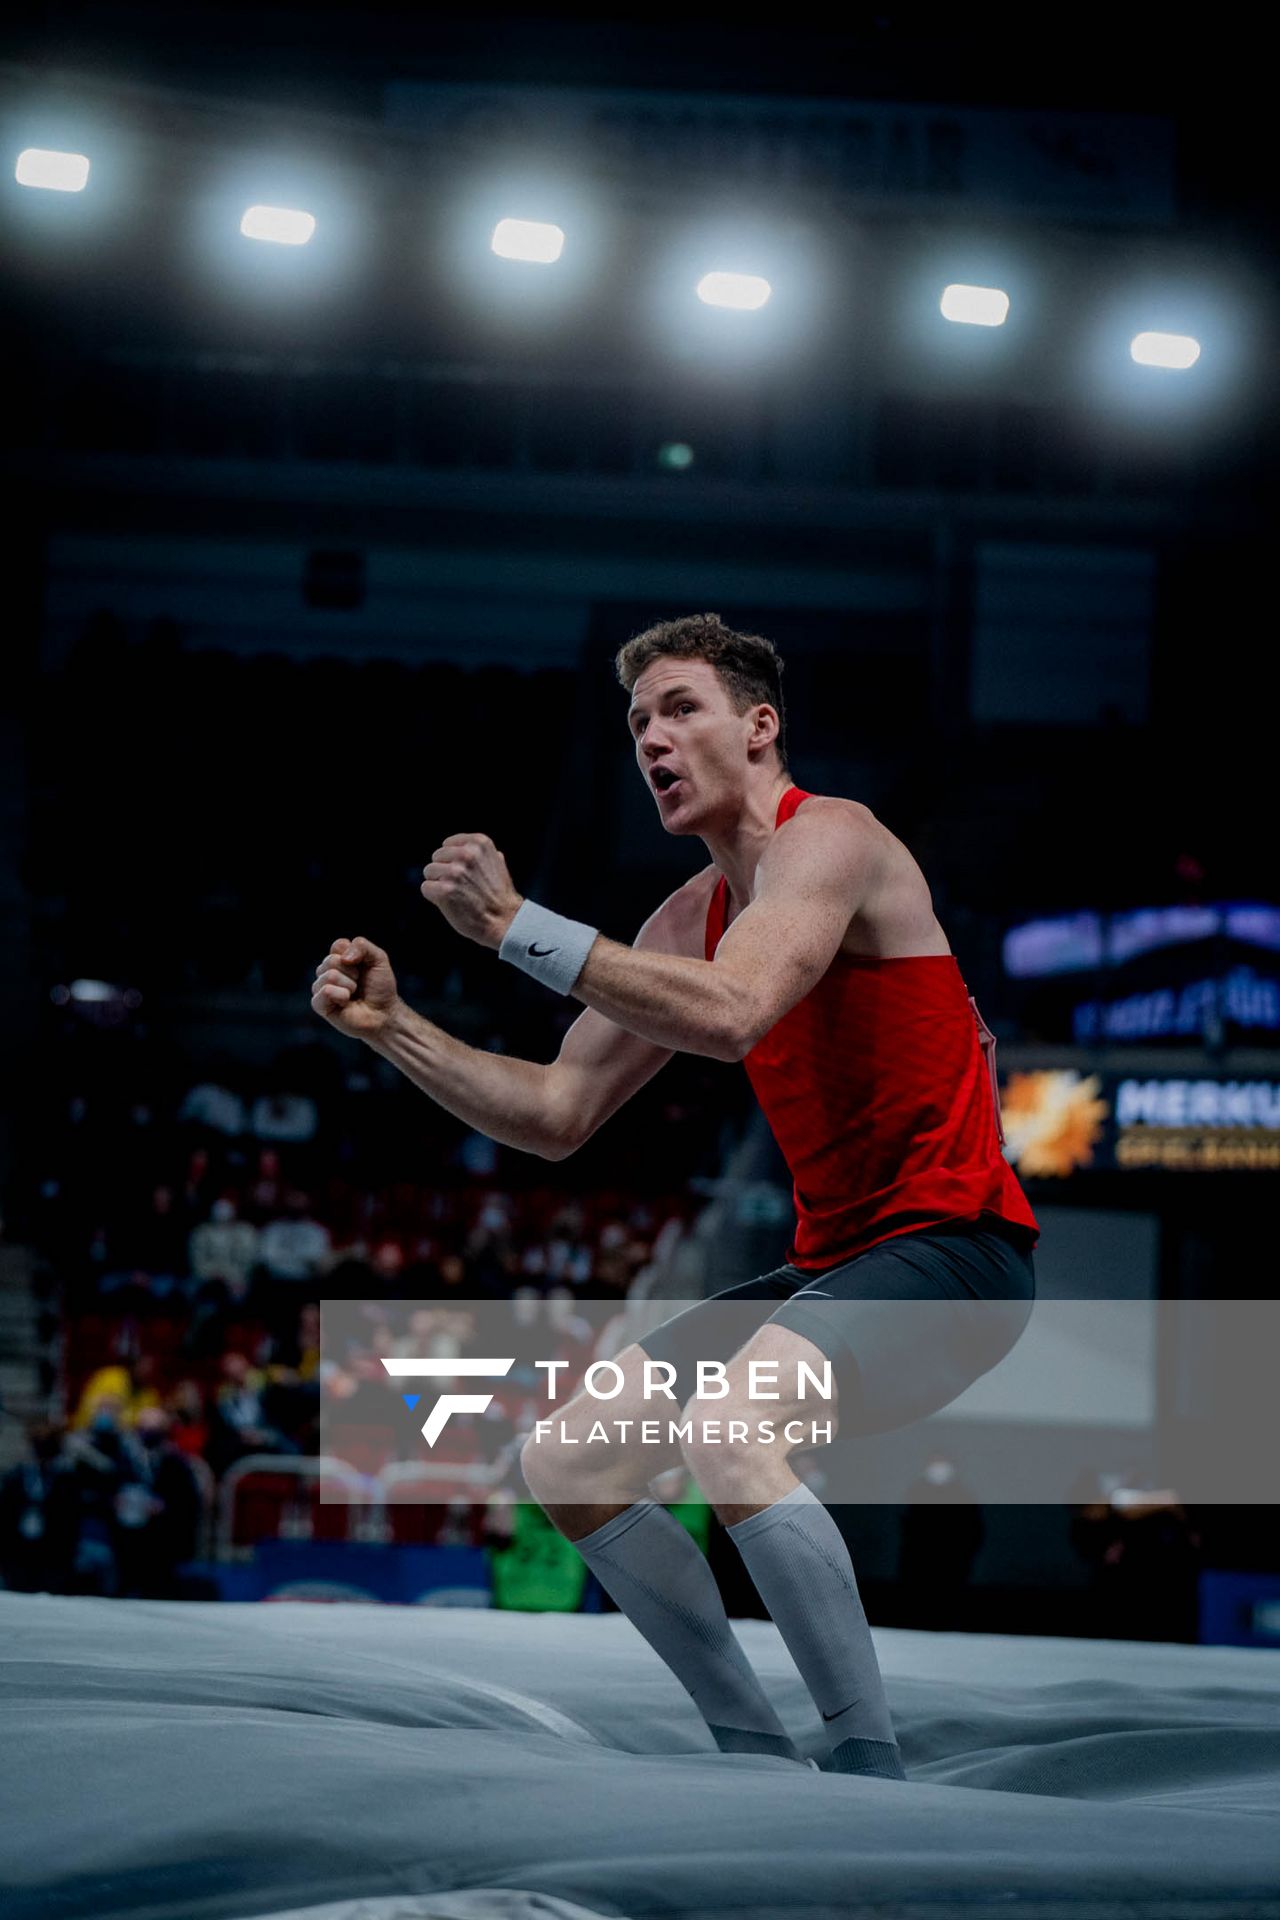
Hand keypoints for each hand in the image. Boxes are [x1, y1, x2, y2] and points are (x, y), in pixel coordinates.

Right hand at [311, 936, 398, 1039]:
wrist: (384, 1013)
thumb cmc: (380, 988)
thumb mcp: (378, 959)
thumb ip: (362, 946)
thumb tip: (344, 958)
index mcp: (339, 958)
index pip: (339, 945)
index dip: (355, 955)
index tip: (363, 967)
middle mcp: (327, 971)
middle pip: (331, 960)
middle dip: (352, 972)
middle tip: (359, 984)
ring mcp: (321, 987)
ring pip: (329, 975)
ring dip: (349, 985)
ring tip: (353, 994)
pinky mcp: (319, 1004)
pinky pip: (325, 991)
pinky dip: (340, 995)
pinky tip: (345, 1003)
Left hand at [421, 832, 522, 948]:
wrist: (505, 920)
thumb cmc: (499, 895)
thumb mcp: (497, 864)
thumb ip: (481, 854)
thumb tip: (469, 846)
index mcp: (479, 843)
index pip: (447, 844)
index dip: (453, 860)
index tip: (465, 873)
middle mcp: (467, 854)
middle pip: (436, 857)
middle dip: (444, 871)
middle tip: (461, 886)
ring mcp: (455, 872)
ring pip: (429, 871)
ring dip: (438, 884)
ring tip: (457, 894)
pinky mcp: (444, 890)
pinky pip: (426, 888)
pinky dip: (434, 897)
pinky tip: (450, 903)